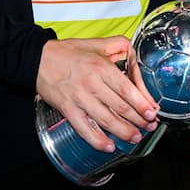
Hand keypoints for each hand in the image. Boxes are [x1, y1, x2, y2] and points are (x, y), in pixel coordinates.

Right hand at [36, 37, 159, 151]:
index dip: (141, 103)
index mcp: (101, 67)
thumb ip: (120, 46)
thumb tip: (137, 59)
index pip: (127, 89)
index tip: (152, 112)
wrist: (37, 59)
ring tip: (135, 137)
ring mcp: (79, 99)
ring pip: (106, 120)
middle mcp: (92, 84)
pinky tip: (109, 146)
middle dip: (138, 120)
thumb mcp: (97, 43)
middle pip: (120, 107)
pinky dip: (97, 140)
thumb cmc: (69, 52)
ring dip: (123, 131)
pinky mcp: (68, 110)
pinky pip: (84, 129)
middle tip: (149, 127)